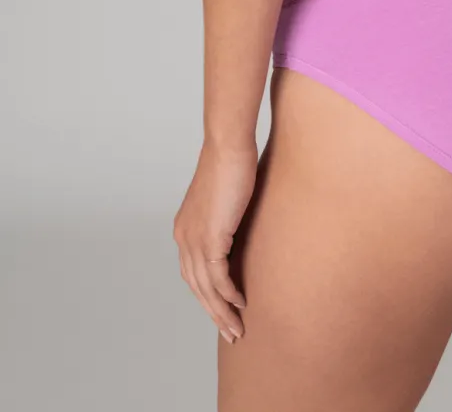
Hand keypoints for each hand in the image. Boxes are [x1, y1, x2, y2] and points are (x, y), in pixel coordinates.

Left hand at [173, 138, 257, 344]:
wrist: (228, 147)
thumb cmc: (230, 164)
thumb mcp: (224, 199)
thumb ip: (226, 219)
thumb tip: (238, 231)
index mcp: (184, 230)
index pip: (193, 274)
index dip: (207, 296)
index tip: (222, 311)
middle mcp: (184, 238)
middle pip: (197, 287)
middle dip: (213, 313)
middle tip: (230, 332)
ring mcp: (195, 239)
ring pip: (206, 288)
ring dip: (222, 311)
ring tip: (237, 327)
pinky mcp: (211, 238)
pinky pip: (218, 277)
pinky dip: (229, 293)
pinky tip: (240, 302)